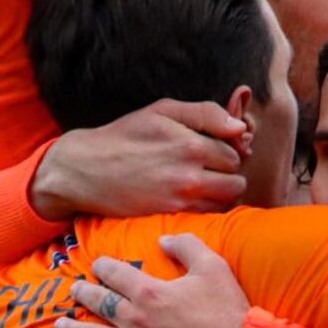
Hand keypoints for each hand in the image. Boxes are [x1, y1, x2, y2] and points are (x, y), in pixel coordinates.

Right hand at [32, 99, 249, 219]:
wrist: (86, 170)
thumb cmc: (126, 136)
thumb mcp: (162, 111)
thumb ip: (206, 114)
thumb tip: (241, 126)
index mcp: (191, 144)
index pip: (235, 154)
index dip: (226, 152)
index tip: (212, 151)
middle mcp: (190, 174)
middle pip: (237, 182)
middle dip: (228, 176)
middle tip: (209, 170)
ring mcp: (182, 199)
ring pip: (225, 203)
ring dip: (219, 195)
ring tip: (201, 184)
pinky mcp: (173, 217)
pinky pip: (207, 216)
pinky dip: (205, 209)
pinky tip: (190, 197)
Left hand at [55, 234, 249, 327]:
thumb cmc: (228, 311)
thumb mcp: (213, 267)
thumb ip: (187, 246)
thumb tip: (163, 239)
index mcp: (150, 292)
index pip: (113, 274)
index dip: (103, 267)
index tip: (98, 266)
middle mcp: (135, 319)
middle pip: (97, 302)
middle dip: (82, 294)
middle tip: (74, 291)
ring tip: (61, 325)